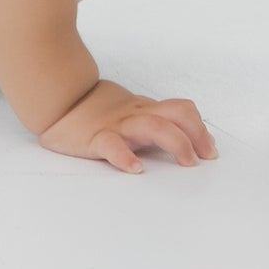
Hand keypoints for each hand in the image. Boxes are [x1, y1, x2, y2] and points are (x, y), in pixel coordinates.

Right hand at [36, 79, 218, 174]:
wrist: (58, 99)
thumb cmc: (97, 109)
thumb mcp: (131, 111)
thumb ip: (155, 121)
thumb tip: (189, 138)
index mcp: (145, 110)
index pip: (181, 110)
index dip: (200, 129)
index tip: (210, 151)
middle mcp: (136, 115)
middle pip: (176, 114)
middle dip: (197, 135)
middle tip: (204, 159)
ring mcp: (117, 125)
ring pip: (153, 126)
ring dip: (176, 142)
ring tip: (186, 162)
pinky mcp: (95, 138)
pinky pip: (112, 145)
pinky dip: (125, 156)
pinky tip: (134, 169)